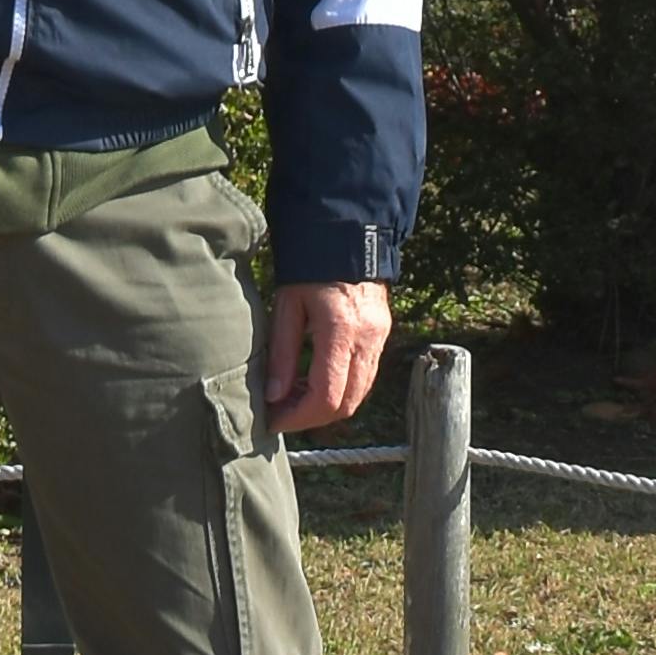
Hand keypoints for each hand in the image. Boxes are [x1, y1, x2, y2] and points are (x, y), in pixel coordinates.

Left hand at [261, 280, 391, 432]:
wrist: (346, 235)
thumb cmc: (309, 266)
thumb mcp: (286, 304)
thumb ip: (282, 352)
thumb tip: (273, 397)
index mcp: (341, 330)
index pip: (326, 396)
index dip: (299, 416)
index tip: (273, 419)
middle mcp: (367, 339)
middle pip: (346, 403)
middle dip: (312, 417)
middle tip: (280, 414)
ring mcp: (379, 339)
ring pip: (359, 395)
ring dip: (327, 406)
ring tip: (292, 398)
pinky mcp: (382, 336)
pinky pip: (365, 378)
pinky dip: (341, 389)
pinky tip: (313, 382)